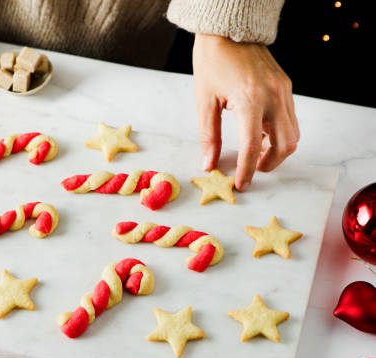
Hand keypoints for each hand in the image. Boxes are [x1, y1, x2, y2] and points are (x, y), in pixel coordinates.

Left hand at [192, 33, 298, 190]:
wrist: (228, 31)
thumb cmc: (212, 63)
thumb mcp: (204, 101)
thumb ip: (208, 136)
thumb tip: (209, 164)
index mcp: (250, 100)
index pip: (252, 147)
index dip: (247, 170)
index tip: (241, 185)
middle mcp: (273, 96)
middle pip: (284, 146)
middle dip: (269, 165)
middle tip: (249, 170)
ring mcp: (284, 91)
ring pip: (293, 135)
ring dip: (276, 151)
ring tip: (254, 153)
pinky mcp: (286, 87)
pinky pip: (291, 119)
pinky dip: (279, 134)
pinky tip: (259, 134)